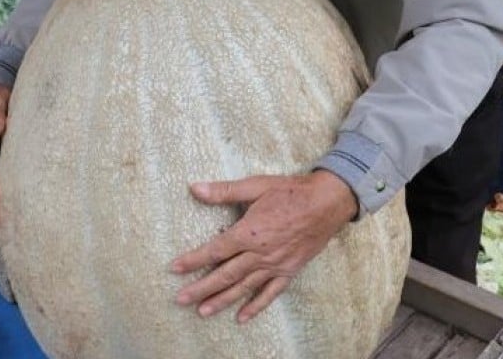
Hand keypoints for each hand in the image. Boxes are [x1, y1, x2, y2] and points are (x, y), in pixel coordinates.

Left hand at [169, 170, 357, 323]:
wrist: (328, 202)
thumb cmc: (291, 191)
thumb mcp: (256, 185)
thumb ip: (224, 191)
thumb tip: (194, 188)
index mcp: (249, 232)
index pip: (215, 250)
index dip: (193, 260)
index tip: (174, 269)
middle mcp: (260, 253)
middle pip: (225, 274)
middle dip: (201, 288)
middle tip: (180, 300)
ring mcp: (275, 265)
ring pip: (244, 287)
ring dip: (222, 300)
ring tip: (202, 312)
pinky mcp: (289, 271)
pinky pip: (270, 293)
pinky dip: (256, 306)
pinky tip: (242, 317)